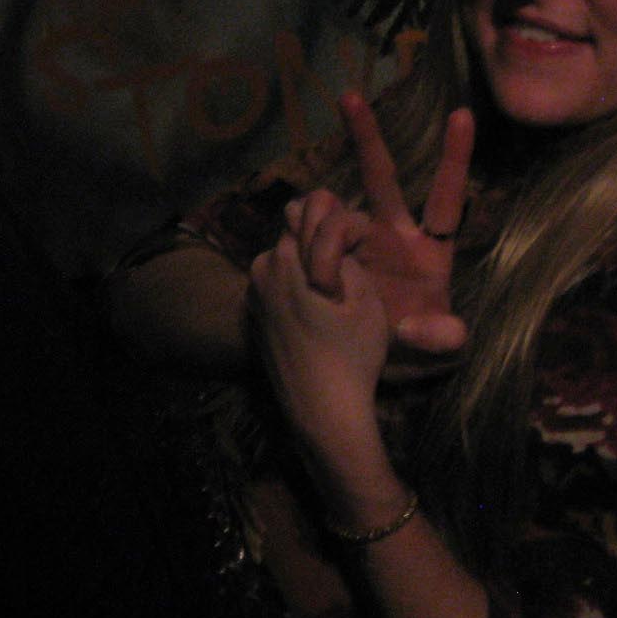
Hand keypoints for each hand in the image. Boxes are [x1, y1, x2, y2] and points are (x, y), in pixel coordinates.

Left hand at [249, 234, 389, 447]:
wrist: (320, 408)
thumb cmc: (351, 353)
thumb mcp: (363, 295)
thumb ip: (344, 247)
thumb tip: (335, 220)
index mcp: (287, 257)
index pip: (319, 209)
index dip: (347, 227)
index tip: (356, 261)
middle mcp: (262, 265)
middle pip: (299, 229)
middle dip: (325, 242)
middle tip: (347, 280)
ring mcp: (253, 288)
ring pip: (289, 254)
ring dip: (310, 262)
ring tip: (332, 301)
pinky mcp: (252, 308)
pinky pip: (279, 278)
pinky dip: (296, 283)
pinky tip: (314, 313)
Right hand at [284, 94, 473, 356]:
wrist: (359, 366)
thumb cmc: (409, 353)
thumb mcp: (434, 351)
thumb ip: (441, 340)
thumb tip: (429, 328)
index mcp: (428, 253)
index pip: (446, 200)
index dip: (454, 159)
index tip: (462, 115)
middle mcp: (391, 237)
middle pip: (381, 179)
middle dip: (366, 136)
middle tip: (348, 96)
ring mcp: (355, 244)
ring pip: (334, 205)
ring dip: (318, 207)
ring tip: (307, 238)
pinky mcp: (322, 255)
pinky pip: (306, 227)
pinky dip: (297, 226)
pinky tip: (290, 241)